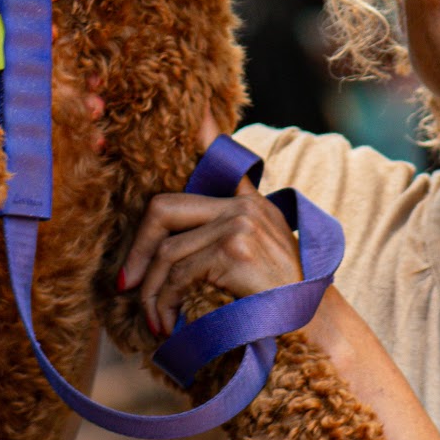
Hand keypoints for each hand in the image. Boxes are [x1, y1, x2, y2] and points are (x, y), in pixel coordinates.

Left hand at [117, 126, 303, 338]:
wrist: (313, 327)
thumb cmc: (283, 299)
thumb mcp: (265, 256)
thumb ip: (234, 237)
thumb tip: (195, 217)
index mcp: (249, 204)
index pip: (219, 161)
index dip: (203, 134)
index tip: (196, 112)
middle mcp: (244, 207)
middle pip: (164, 209)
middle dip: (137, 249)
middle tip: (126, 283)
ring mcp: (240, 224)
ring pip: (167, 252)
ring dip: (152, 293)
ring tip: (154, 320)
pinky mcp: (234, 249)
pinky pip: (179, 274)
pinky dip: (165, 302)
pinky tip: (168, 324)